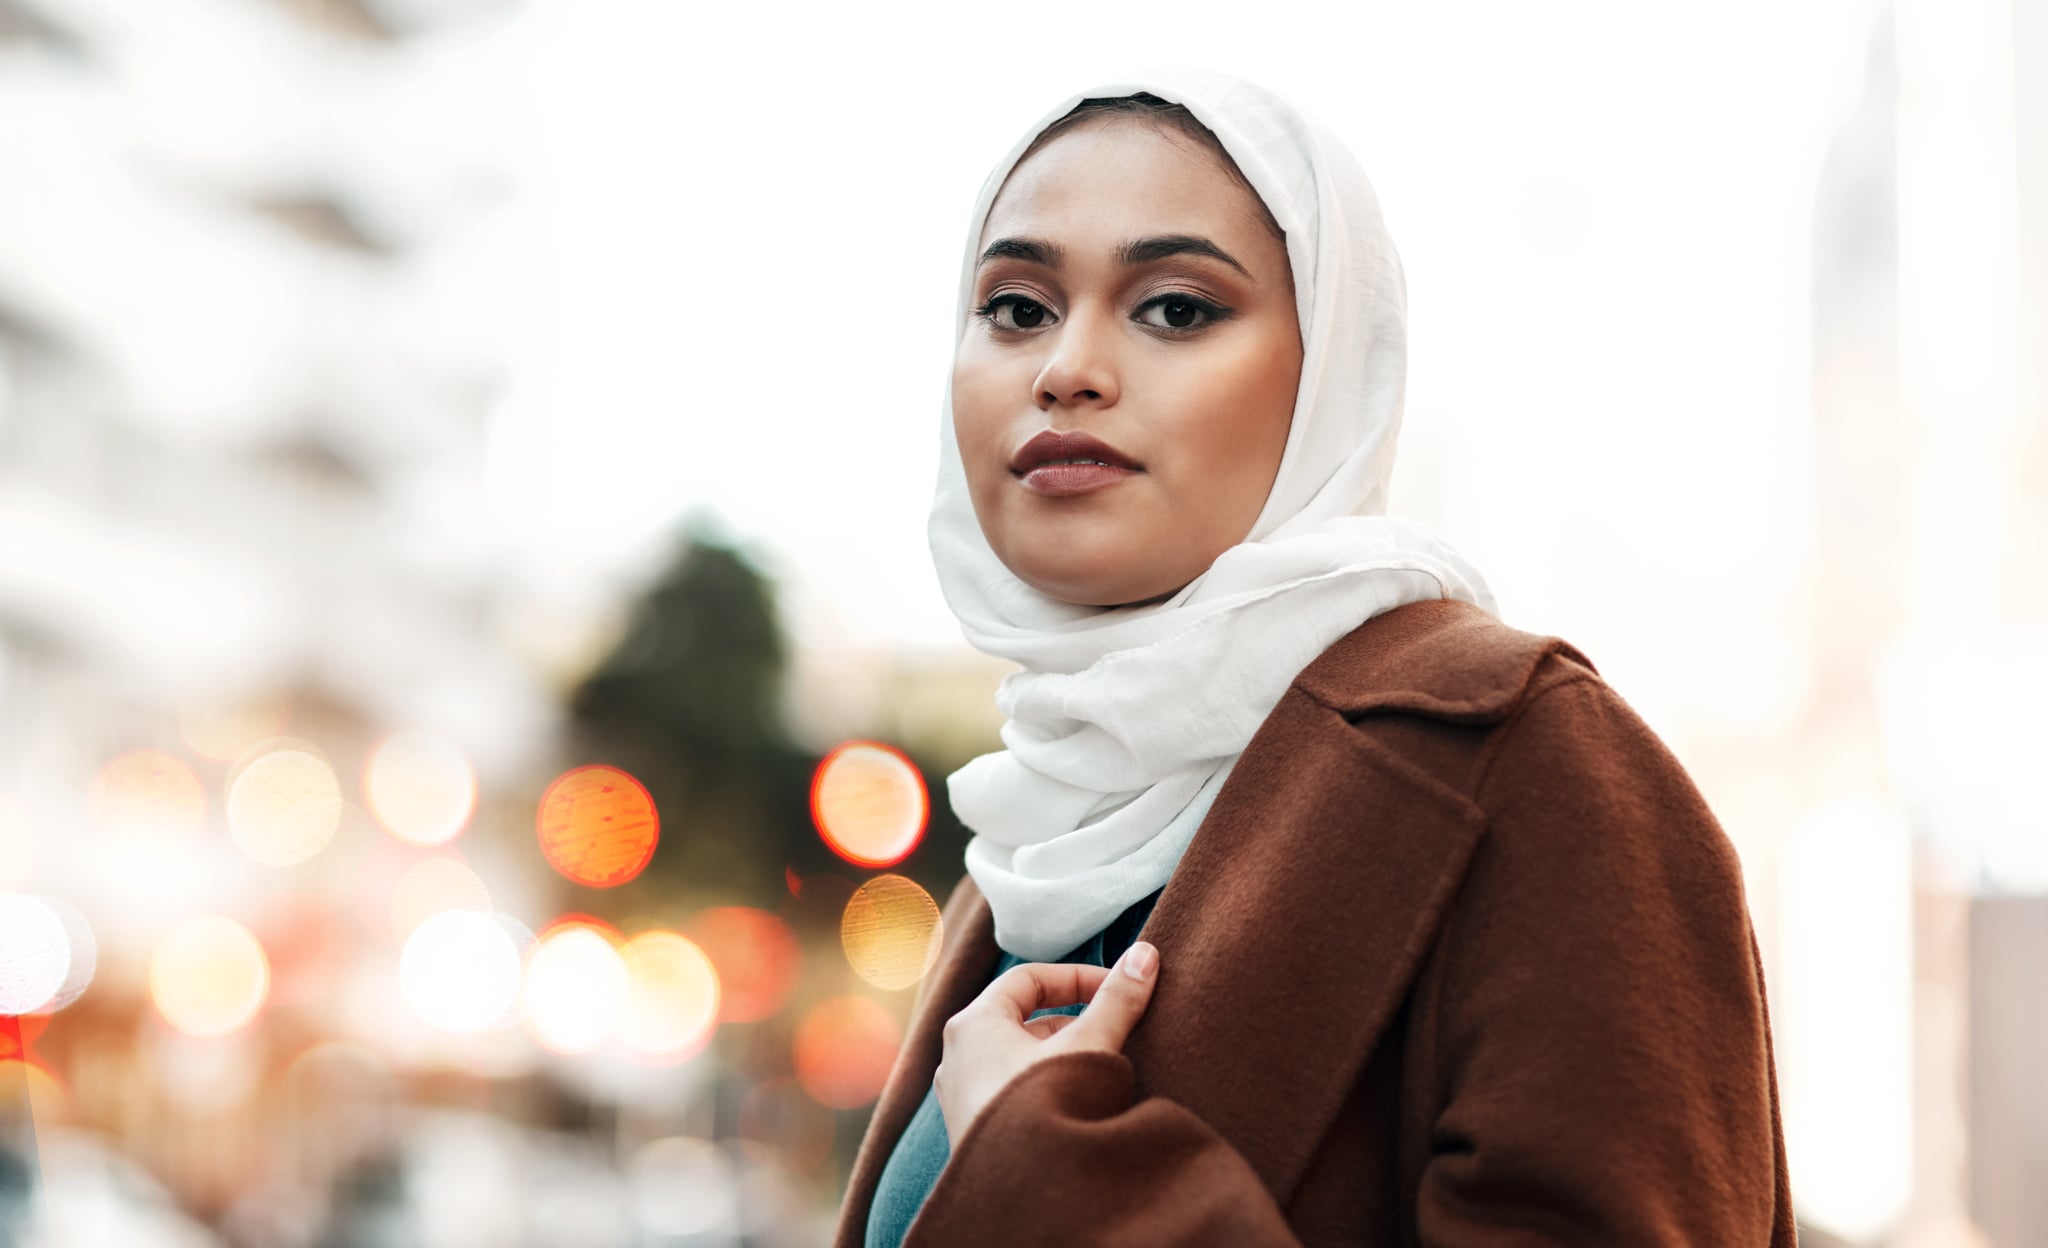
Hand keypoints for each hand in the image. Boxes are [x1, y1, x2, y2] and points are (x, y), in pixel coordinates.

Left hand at [934, 940, 1159, 1150]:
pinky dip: (1047, 1086)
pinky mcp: (975, 1129)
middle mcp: (957, 1056)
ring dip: (1063, 1057)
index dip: (1078, 978)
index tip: (1118, 990)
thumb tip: (1146, 954)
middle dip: (1075, 1021)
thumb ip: (1117, 1000)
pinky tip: (1079, 1105)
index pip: (1028, 979)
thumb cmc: (1043, 1112)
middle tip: (1115, 1034)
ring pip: (1020, 1057)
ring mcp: (962, 1096)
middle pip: (1023, 1018)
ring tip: (1101, 1073)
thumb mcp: (1089, 1046)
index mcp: (973, 1024)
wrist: (1021, 1196)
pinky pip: (1014, 1090)